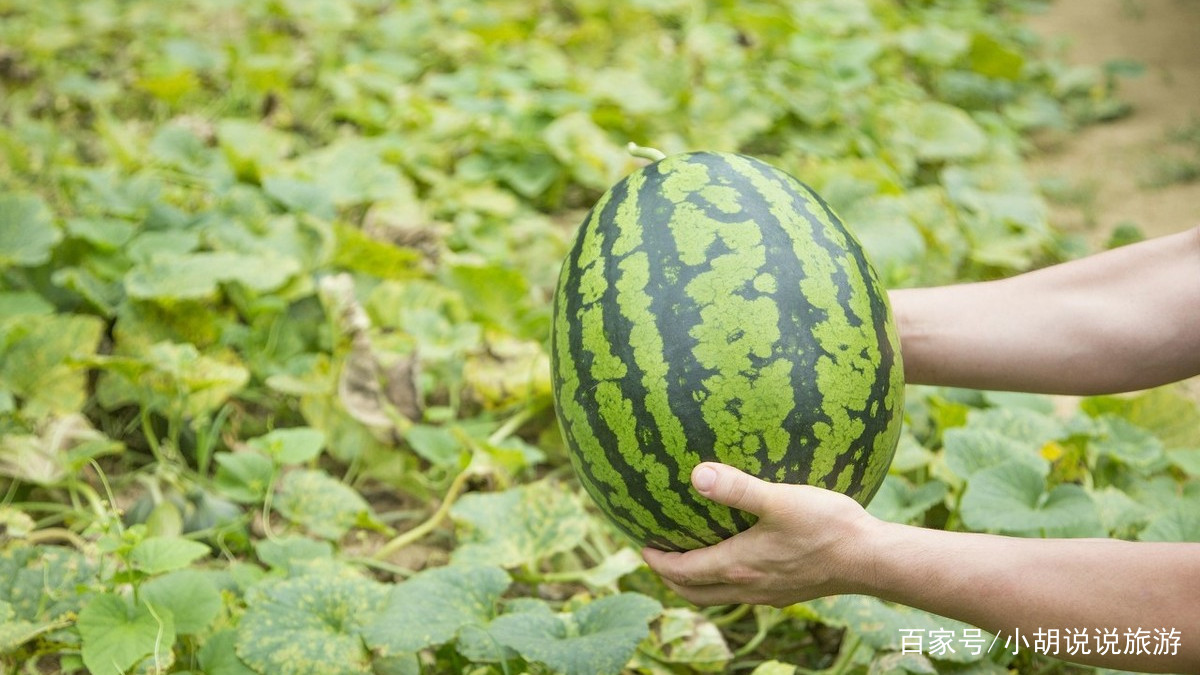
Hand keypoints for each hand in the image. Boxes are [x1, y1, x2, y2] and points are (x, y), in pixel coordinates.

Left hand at [642, 462, 881, 606]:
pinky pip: (743, 591)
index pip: (682, 572)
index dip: (657, 561)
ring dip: (697, 581)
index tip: (642, 545)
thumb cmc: (826, 526)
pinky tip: (738, 556)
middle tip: (657, 556)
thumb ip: (737, 488)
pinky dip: (725, 579)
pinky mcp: (787, 592)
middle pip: (694, 592)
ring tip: (690, 558)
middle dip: (670, 577)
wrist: (871, 559)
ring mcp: (768, 594)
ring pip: (719, 596)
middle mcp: (748, 587)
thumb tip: (696, 474)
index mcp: (738, 566)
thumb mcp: (779, 500)